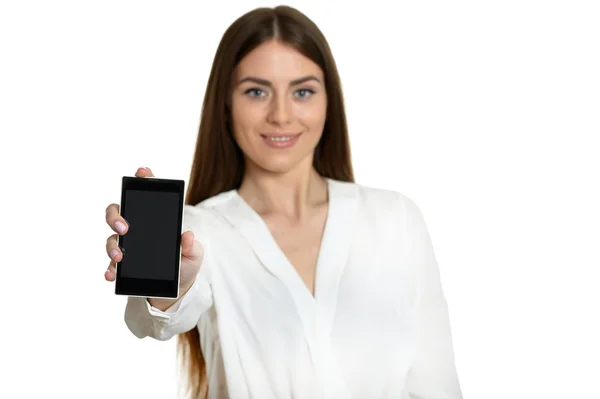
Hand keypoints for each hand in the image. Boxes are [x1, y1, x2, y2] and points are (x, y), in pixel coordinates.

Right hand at [104, 167, 203, 306]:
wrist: (178, 287)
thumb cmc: (186, 263)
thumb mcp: (194, 254)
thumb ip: (191, 245)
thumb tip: (187, 235)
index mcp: (155, 220)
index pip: (146, 194)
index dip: (143, 179)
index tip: (143, 171)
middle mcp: (137, 228)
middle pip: (117, 212)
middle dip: (116, 216)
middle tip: (124, 227)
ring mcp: (127, 246)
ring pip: (111, 238)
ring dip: (112, 246)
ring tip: (119, 257)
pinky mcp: (122, 266)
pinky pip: (110, 265)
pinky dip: (109, 269)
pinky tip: (111, 274)